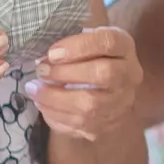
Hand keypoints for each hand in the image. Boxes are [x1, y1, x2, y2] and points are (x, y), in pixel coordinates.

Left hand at [25, 26, 142, 143]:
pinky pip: (81, 125)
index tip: (52, 52)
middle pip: (104, 74)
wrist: (108, 88)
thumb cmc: (91, 56)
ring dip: (55, 98)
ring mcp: (122, 103)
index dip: (79, 46)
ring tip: (34, 89)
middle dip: (66, 73)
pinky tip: (42, 104)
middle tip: (41, 71)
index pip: (109, 42)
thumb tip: (45, 57)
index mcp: (125, 48)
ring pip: (91, 105)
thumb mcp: (86, 38)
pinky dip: (56, 115)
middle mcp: (130, 75)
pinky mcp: (109, 125)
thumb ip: (71, 41)